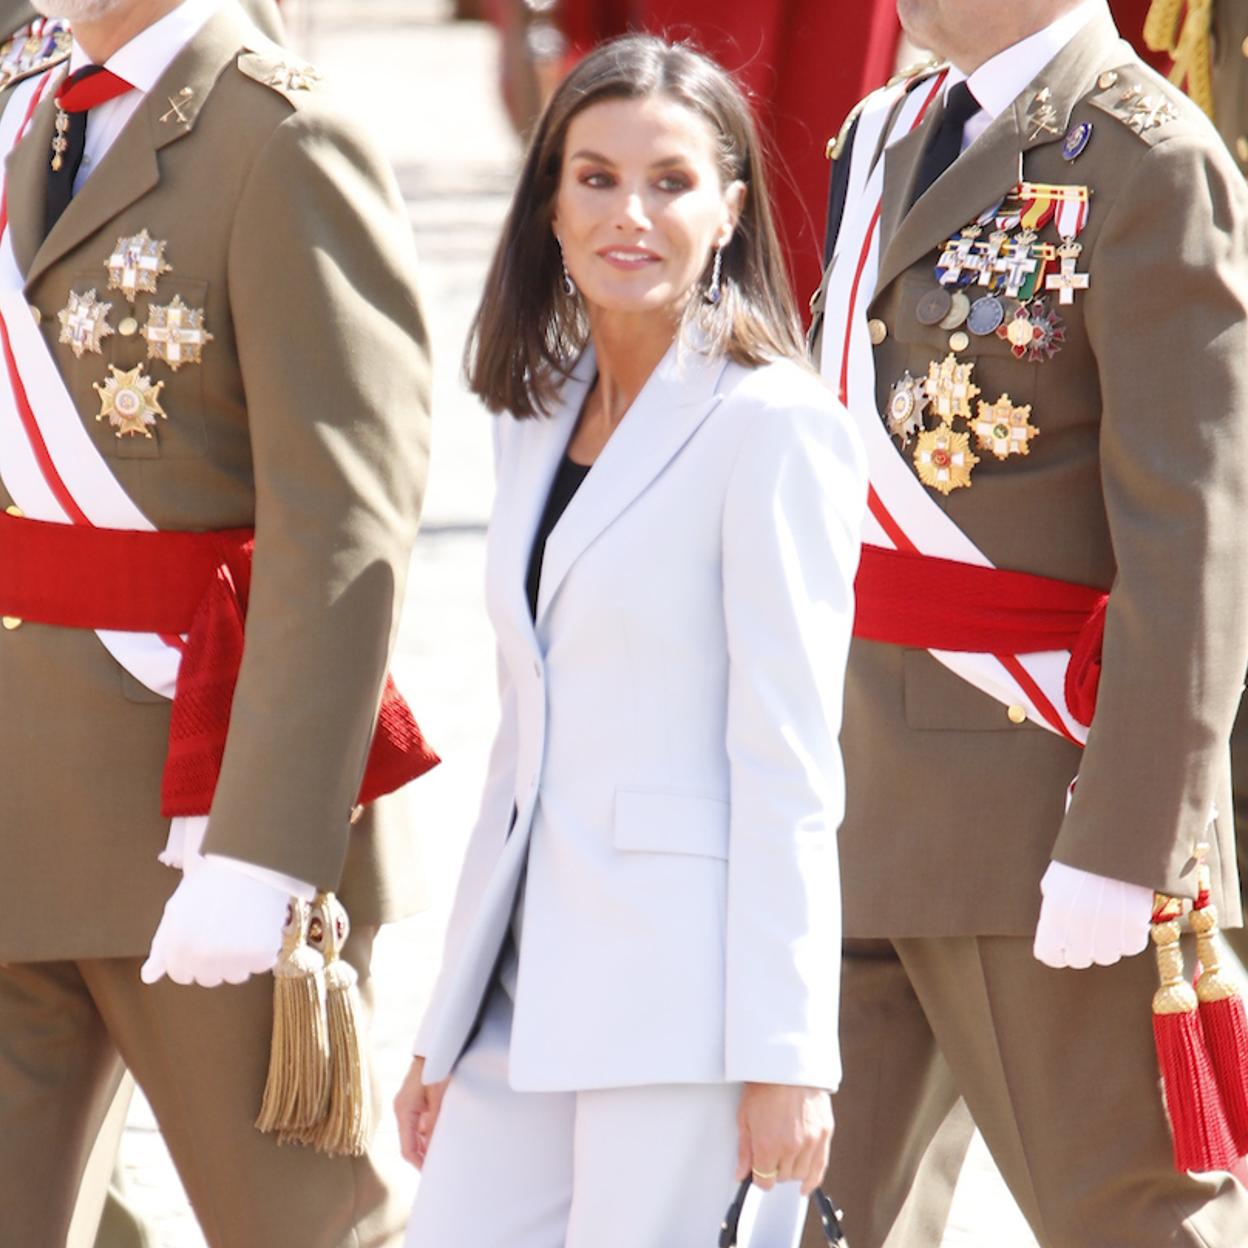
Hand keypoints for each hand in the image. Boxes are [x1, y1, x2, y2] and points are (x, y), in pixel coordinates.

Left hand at [140, 855, 289, 986]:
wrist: (248, 861)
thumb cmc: (210, 883)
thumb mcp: (177, 910)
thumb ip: (162, 946)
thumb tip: (148, 977)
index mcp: (178, 947)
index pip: (181, 975)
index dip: (191, 956)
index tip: (203, 935)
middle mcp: (203, 956)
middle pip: (209, 978)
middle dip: (214, 960)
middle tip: (224, 929)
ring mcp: (233, 957)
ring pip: (235, 975)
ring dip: (239, 959)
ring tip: (242, 928)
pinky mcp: (261, 953)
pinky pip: (261, 964)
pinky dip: (263, 950)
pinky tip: (259, 927)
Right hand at [394, 1056, 448, 1169]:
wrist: (436, 1047)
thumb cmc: (437, 1069)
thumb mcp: (439, 1098)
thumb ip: (435, 1124)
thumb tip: (433, 1150)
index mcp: (404, 1111)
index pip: (407, 1148)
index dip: (419, 1164)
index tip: (431, 1175)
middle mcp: (402, 1110)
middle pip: (410, 1143)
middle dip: (423, 1156)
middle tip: (439, 1169)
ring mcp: (407, 1105)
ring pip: (415, 1133)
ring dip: (427, 1143)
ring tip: (444, 1153)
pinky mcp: (415, 1100)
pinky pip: (419, 1123)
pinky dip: (429, 1131)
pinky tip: (442, 1134)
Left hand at [735, 1082, 832, 1196]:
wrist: (787, 1064)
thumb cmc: (764, 1085)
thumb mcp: (745, 1116)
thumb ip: (744, 1150)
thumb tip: (741, 1174)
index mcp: (768, 1145)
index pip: (764, 1181)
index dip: (759, 1177)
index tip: (757, 1171)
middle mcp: (791, 1147)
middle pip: (782, 1178)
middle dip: (774, 1169)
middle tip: (770, 1154)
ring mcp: (810, 1141)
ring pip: (800, 1174)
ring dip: (791, 1169)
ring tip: (785, 1155)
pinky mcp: (824, 1134)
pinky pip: (820, 1167)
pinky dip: (813, 1179)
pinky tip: (806, 1185)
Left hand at [1033, 861, 1152, 968]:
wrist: (1115, 839)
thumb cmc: (1080, 861)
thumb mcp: (1054, 884)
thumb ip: (1051, 915)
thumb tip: (1052, 945)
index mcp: (1054, 914)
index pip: (1050, 956)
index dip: (1056, 953)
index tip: (1062, 947)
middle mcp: (1079, 925)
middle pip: (1080, 959)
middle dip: (1082, 947)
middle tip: (1088, 928)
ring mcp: (1108, 927)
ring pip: (1107, 956)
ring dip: (1107, 943)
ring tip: (1107, 918)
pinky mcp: (1135, 924)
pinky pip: (1132, 947)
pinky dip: (1130, 937)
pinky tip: (1125, 917)